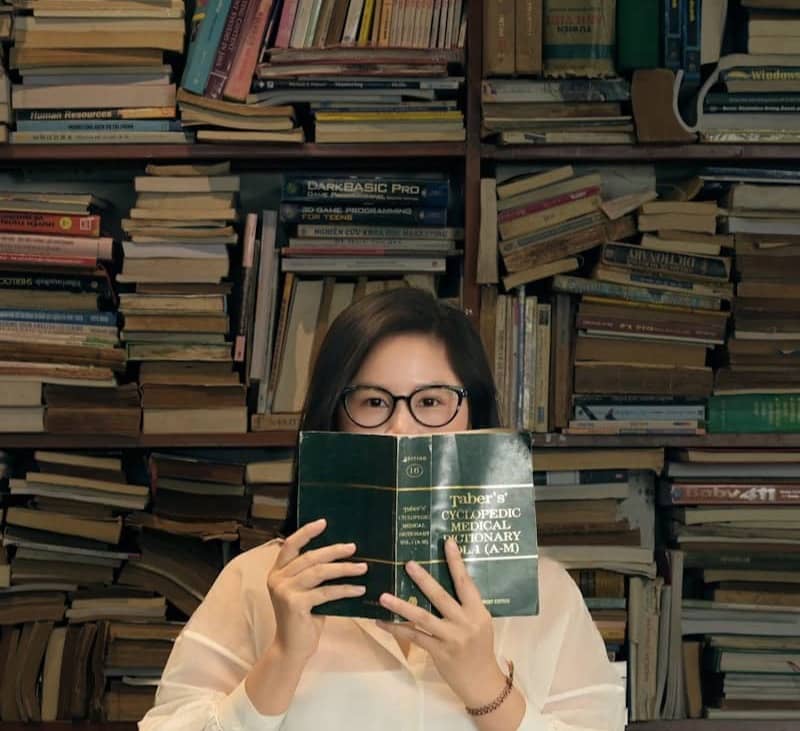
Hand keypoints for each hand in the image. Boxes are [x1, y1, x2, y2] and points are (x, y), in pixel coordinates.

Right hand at [266, 518, 367, 664]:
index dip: (307, 532)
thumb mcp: (304, 592)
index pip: (290, 545)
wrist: (292, 649)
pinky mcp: (295, 604)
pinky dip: (345, 589)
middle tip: (354, 548)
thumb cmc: (303, 618)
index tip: (324, 522)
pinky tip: (359, 588)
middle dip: (334, 551)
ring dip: (344, 569)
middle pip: (310, 557)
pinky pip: (326, 592)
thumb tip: (342, 555)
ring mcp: (284, 591)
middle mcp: (277, 579)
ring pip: (319, 572)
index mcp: (277, 572)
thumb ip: (313, 575)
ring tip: (363, 567)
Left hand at [376, 537, 506, 707]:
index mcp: (477, 611)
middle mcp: (464, 622)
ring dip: (401, 606)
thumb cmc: (480, 648)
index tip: (447, 542)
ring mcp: (451, 638)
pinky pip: (414, 637)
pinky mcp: (439, 652)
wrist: (482, 682)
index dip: (456, 561)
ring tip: (383, 596)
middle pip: (440, 596)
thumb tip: (448, 582)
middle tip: (407, 564)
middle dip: (423, 579)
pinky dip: (397, 629)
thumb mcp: (480, 623)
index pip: (465, 582)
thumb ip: (466, 605)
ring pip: (423, 617)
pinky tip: (382, 621)